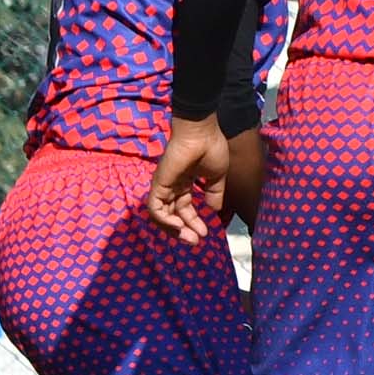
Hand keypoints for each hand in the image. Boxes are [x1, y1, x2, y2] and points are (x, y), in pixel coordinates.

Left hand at [148, 115, 231, 244]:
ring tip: (189, 238)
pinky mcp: (158, 184)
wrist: (202, 133)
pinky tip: (178, 227)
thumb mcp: (217, 176)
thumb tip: (214, 210)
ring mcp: (163, 185)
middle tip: (195, 241)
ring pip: (161, 214)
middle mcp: (172, 186)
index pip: (185, 208)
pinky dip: (164, 220)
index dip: (194, 222)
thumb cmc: (211, 148)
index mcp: (185, 183)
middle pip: (173, 214)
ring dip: (174, 229)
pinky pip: (155, 208)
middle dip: (184, 230)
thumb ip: (215, 193)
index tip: (205, 233)